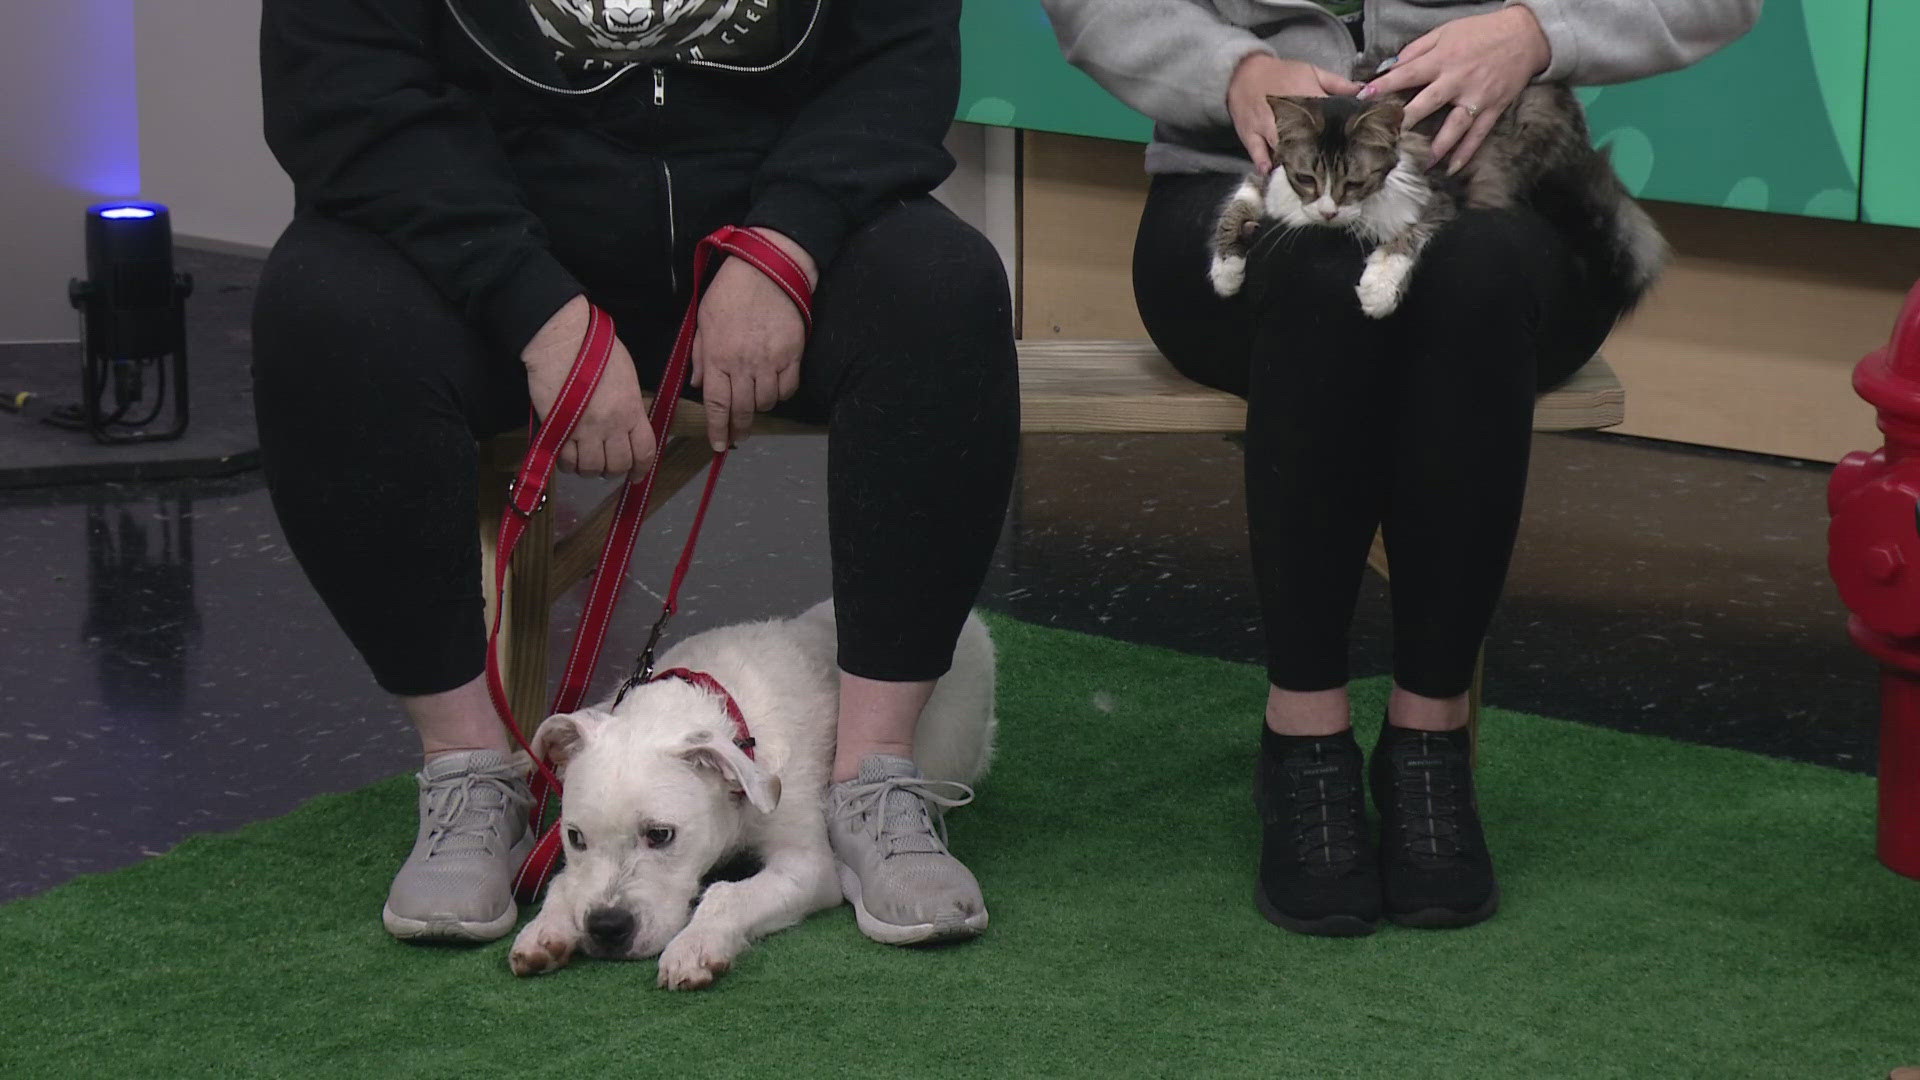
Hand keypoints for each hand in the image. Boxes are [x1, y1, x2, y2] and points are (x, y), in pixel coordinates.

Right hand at [521, 295, 656, 479]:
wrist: (563, 342)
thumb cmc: (596, 349)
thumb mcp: (627, 376)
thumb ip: (630, 404)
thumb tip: (629, 423)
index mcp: (632, 409)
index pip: (645, 451)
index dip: (641, 469)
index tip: (636, 475)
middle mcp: (612, 424)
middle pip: (618, 465)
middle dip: (614, 472)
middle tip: (606, 467)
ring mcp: (585, 429)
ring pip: (592, 468)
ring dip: (589, 470)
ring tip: (584, 463)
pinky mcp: (560, 429)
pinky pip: (566, 460)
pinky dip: (568, 465)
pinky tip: (567, 457)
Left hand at [689, 228, 815, 451]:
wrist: (768, 269)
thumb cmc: (731, 291)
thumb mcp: (704, 320)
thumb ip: (701, 355)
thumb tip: (698, 385)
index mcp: (719, 356)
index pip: (717, 404)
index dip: (718, 429)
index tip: (719, 444)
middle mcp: (744, 364)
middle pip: (743, 410)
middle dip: (739, 428)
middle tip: (737, 437)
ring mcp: (771, 361)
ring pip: (767, 402)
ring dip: (759, 408)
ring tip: (754, 405)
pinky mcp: (793, 355)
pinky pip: (789, 387)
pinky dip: (781, 394)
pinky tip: (774, 390)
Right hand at [1226, 52, 1362, 174]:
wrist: (1243, 71)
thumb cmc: (1281, 72)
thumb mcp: (1312, 71)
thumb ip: (1339, 84)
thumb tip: (1365, 92)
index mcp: (1305, 97)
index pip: (1326, 118)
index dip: (1339, 135)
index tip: (1350, 150)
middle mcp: (1285, 115)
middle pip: (1303, 139)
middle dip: (1316, 156)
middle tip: (1330, 175)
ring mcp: (1265, 126)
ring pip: (1281, 148)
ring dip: (1292, 163)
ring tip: (1306, 180)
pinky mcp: (1250, 134)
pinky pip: (1257, 152)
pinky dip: (1264, 163)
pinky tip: (1272, 173)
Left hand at [1359, 6, 1551, 172]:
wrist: (1524, 35)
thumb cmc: (1481, 32)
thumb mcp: (1446, 31)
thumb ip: (1417, 49)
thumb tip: (1392, 66)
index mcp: (1442, 59)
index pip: (1407, 74)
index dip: (1384, 86)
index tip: (1363, 99)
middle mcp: (1457, 80)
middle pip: (1426, 104)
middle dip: (1404, 122)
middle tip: (1385, 139)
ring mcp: (1477, 97)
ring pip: (1454, 126)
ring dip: (1436, 147)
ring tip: (1420, 164)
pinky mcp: (1493, 108)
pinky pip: (1478, 135)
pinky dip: (1466, 153)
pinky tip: (1452, 168)